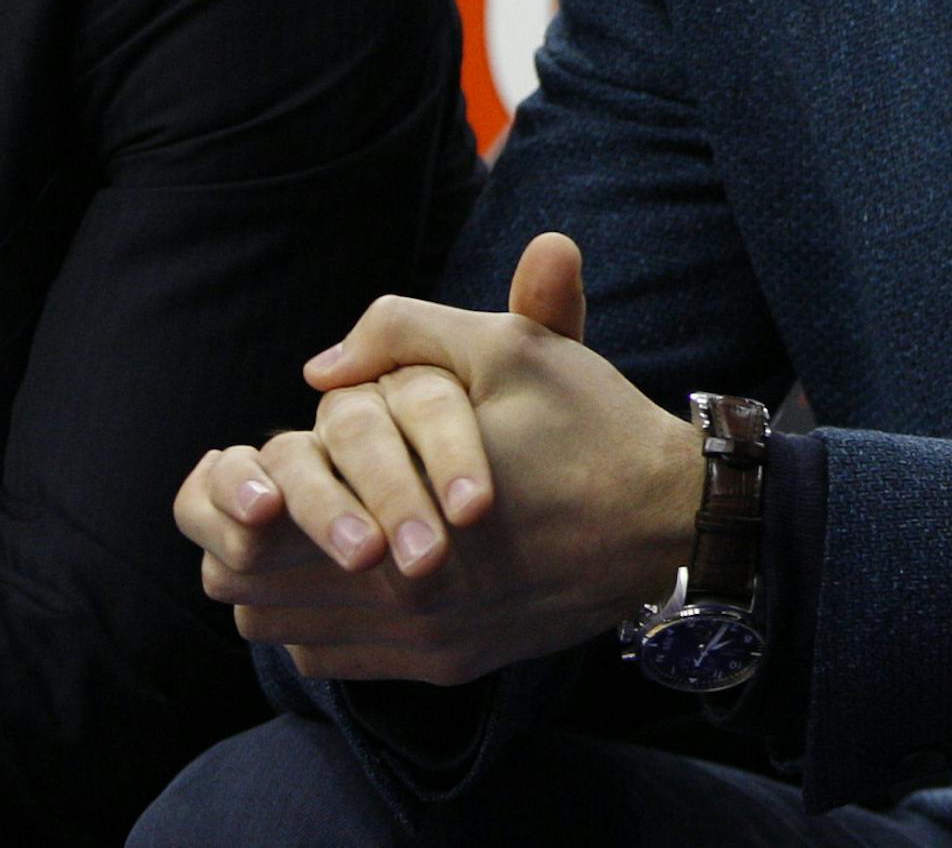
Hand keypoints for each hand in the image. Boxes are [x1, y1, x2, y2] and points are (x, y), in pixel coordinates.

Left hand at [175, 235, 702, 683]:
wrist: (670, 516)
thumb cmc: (590, 424)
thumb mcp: (510, 345)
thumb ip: (404, 330)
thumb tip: (318, 368)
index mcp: (400, 499)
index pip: (255, 519)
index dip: (240, 486)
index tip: (265, 456)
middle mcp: (400, 587)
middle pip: (249, 579)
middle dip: (252, 531)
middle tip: (274, 491)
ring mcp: (422, 636)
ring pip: (280, 626)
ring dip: (279, 579)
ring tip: (307, 531)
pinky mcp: (446, 663)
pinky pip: (330, 660)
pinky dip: (318, 621)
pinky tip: (351, 576)